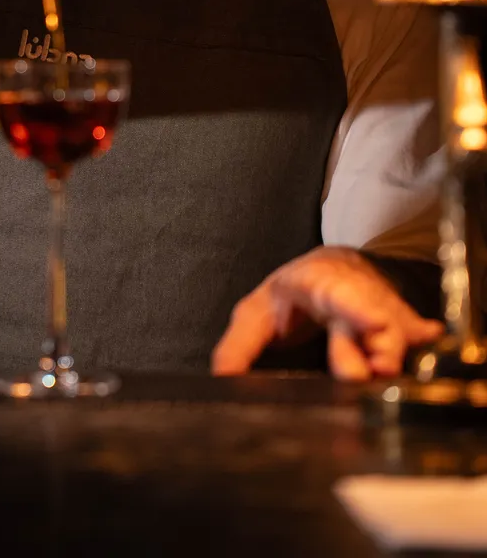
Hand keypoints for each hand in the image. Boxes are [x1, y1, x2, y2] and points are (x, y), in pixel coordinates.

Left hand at [210, 247, 443, 380]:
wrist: (325, 272)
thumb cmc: (287, 299)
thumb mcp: (255, 315)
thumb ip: (238, 346)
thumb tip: (222, 381)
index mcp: (312, 285)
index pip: (334, 291)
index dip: (356, 307)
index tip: (375, 324)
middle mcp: (349, 292)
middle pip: (371, 311)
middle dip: (379, 339)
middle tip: (380, 367)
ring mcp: (374, 305)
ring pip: (394, 326)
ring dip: (395, 349)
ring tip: (389, 370)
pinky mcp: (393, 322)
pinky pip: (412, 329)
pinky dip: (421, 335)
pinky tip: (430, 336)